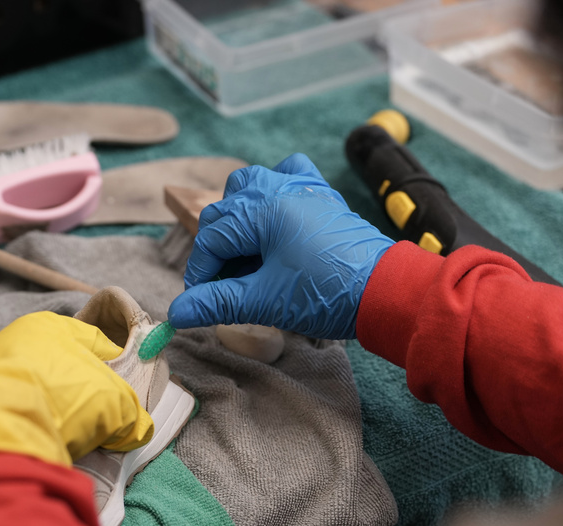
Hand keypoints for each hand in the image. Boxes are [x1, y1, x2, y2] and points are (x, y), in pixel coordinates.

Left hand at [0, 311, 153, 525]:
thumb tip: (133, 429)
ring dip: (46, 414)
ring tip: (57, 441)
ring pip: (30, 392)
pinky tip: (28, 445)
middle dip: (77, 398)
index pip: (93, 343)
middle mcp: (13, 339)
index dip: (114, 371)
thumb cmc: (60, 398)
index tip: (121, 399)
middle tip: (91, 428)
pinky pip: (4, 412)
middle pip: (59, 369)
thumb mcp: (115, 405)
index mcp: (50, 326)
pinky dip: (18, 427)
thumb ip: (131, 414)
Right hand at [167, 153, 394, 338]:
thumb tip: (177, 312)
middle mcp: (280, 188)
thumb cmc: (326, 294)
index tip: (202, 298)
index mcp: (263, 209)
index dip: (201, 271)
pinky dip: (275, 190)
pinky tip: (275, 219)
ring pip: (253, 184)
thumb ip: (216, 302)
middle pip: (226, 208)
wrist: (385, 293)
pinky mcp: (323, 196)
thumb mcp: (263, 301)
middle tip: (223, 284)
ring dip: (239, 216)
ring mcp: (304, 187)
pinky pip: (290, 175)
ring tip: (245, 255)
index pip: (212, 236)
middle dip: (217, 248)